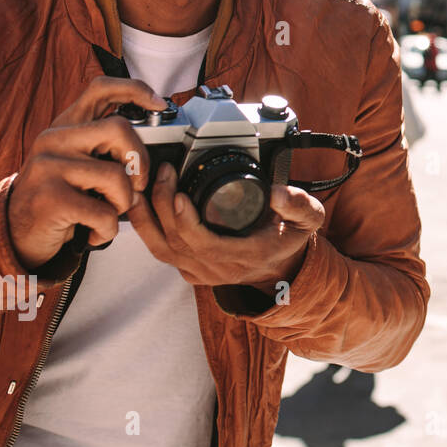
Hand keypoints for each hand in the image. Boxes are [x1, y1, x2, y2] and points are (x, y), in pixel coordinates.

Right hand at [7, 76, 162, 270]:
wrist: (16, 233)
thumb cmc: (59, 196)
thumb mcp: (76, 161)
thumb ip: (103, 145)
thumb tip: (152, 140)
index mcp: (66, 126)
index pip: (101, 89)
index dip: (135, 89)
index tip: (157, 103)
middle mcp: (54, 139)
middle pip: (119, 129)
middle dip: (140, 161)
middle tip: (136, 185)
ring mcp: (48, 166)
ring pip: (117, 176)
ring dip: (124, 203)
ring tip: (108, 212)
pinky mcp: (50, 198)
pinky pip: (104, 213)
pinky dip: (108, 230)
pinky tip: (94, 232)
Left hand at [127, 162, 323, 296]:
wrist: (282, 268)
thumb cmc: (289, 239)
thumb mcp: (309, 218)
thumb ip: (299, 204)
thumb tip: (277, 192)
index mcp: (246, 256)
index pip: (206, 245)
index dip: (187, 222)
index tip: (179, 194)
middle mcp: (219, 269)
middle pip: (177, 243)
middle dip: (162, 206)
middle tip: (164, 173)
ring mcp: (201, 272)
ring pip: (161, 250)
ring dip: (145, 219)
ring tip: (137, 190)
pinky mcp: (189, 269)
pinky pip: (160, 252)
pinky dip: (146, 229)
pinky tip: (139, 205)